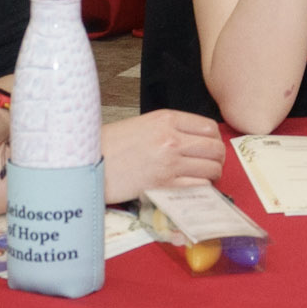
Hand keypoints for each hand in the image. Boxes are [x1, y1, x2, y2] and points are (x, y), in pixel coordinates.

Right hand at [101, 109, 226, 203]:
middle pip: (215, 148)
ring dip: (212, 175)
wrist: (88, 163)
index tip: (210, 148)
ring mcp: (170, 162)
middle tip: (211, 165)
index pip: (209, 128)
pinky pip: (198, 186)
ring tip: (204, 178)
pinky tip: (192, 188)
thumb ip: (170, 129)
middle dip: (218, 159)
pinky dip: (201, 188)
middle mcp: (172, 138)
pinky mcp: (164, 184)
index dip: (214, 140)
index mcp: (167, 119)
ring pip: (211, 168)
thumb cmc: (112, 145)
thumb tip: (194, 141)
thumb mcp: (143, 125)